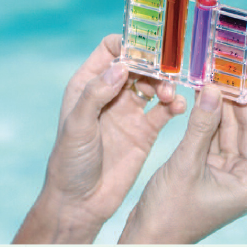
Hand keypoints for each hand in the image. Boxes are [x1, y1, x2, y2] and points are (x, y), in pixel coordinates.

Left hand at [13, 34, 185, 242]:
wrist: (81, 201)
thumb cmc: (69, 161)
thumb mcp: (77, 124)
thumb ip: (96, 94)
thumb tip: (121, 67)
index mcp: (88, 84)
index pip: (110, 50)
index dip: (129, 45)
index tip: (146, 50)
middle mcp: (109, 93)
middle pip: (137, 64)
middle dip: (153, 64)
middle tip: (166, 71)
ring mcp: (128, 111)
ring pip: (153, 84)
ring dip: (165, 84)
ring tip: (168, 95)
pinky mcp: (145, 131)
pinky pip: (164, 110)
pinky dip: (174, 104)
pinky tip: (177, 107)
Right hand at [118, 74, 246, 243]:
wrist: (148, 236)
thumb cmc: (169, 210)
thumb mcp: (186, 164)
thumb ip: (201, 126)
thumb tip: (213, 89)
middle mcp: (243, 178)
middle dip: (243, 103)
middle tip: (234, 73)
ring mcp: (225, 175)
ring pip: (231, 133)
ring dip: (225, 108)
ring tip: (219, 79)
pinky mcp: (207, 171)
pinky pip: (214, 139)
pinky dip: (210, 120)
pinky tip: (205, 99)